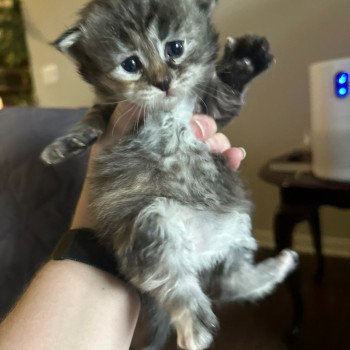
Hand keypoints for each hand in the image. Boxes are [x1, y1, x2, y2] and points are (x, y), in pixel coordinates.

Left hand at [71, 103, 245, 228]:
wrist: (110, 256)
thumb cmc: (104, 201)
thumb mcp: (105, 156)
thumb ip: (121, 124)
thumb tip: (145, 96)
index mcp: (146, 151)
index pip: (170, 124)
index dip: (183, 116)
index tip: (191, 118)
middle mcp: (164, 165)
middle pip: (191, 139)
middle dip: (204, 131)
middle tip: (209, 136)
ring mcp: (180, 184)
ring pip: (205, 156)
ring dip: (218, 147)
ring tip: (225, 149)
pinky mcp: (192, 202)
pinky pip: (214, 179)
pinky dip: (226, 166)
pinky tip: (235, 159)